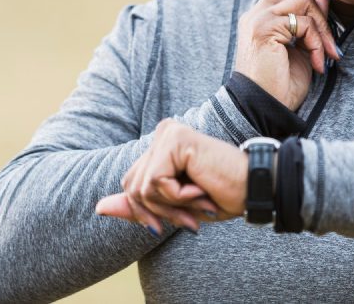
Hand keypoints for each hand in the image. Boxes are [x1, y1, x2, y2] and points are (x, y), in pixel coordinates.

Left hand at [95, 120, 246, 233]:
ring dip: (171, 207)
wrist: (254, 188)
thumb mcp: (173, 206)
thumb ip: (138, 205)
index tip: (180, 220)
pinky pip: (155, 183)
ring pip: (142, 188)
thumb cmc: (221, 195)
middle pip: (131, 186)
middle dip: (159, 212)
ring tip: (199, 201)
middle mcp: (162, 133)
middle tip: (192, 216)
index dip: (148, 211)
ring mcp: (167, 133)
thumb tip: (98, 208)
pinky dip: (177, 197)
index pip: (130, 184)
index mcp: (160, 145)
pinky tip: (200, 189)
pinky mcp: (174, 140)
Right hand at [234, 0, 339, 109]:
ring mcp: (259, 18)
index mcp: (263, 18)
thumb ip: (307, 23)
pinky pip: (304, 22)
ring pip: (305, 2)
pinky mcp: (265, 27)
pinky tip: (317, 63)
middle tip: (320, 15)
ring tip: (325, 58)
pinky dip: (316, 42)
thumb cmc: (281, 85)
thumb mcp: (300, 51)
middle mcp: (258, 13)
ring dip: (323, 31)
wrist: (263, 108)